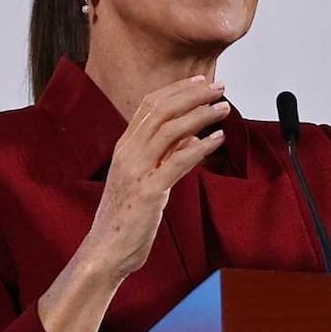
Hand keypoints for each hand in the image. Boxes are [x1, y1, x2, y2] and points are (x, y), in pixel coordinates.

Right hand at [82, 76, 228, 279]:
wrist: (106, 250)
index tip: (201, 80)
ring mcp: (136, 170)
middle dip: (193, 94)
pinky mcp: (148, 192)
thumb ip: (165, 156)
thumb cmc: (127, 216)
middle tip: (219, 87)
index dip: (177, 89)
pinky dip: (200, 147)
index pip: (149, 104)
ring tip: (224, 108)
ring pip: (170, 129)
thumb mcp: (145, 178)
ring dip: (200, 114)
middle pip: (161, 110)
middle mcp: (127, 152)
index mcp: (124, 147)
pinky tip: (218, 139)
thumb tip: (192, 136)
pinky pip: (178, 161)